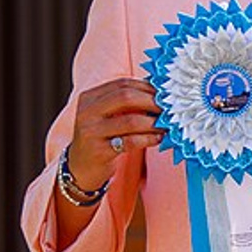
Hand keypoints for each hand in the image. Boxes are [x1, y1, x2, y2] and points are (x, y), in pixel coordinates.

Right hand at [67, 78, 161, 192]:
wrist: (81, 167)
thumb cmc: (101, 138)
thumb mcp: (107, 116)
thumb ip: (126, 104)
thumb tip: (159, 95)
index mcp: (89, 98)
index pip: (122, 84)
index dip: (146, 87)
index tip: (165, 95)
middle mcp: (88, 111)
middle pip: (126, 97)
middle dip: (152, 102)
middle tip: (170, 110)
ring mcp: (92, 131)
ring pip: (130, 120)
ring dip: (154, 123)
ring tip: (167, 126)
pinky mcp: (99, 151)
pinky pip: (131, 142)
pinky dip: (149, 139)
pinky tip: (159, 139)